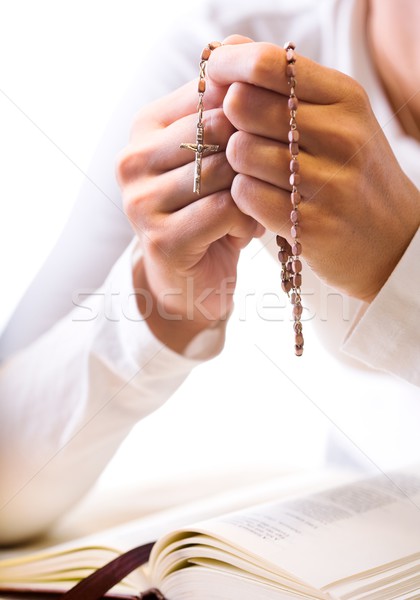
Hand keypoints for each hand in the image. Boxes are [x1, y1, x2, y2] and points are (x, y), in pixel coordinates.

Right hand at [116, 77, 262, 351]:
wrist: (191, 279)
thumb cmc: (210, 211)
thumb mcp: (217, 156)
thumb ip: (225, 108)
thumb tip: (241, 48)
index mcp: (145, 127)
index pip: (208, 93)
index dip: (250, 109)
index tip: (273, 133)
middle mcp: (133, 159)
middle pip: (215, 128)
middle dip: (253, 150)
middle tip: (270, 174)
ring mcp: (140, 202)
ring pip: (220, 169)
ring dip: (253, 187)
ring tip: (258, 203)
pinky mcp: (159, 239)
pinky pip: (223, 210)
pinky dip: (248, 218)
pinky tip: (249, 228)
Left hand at [208, 42, 419, 301]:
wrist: (391, 239)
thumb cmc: (350, 171)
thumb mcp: (334, 116)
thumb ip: (284, 83)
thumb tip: (226, 48)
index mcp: (344, 98)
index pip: (267, 64)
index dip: (228, 67)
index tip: (214, 77)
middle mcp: (340, 135)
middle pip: (244, 105)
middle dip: (228, 119)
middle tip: (237, 134)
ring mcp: (328, 183)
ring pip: (241, 152)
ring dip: (235, 163)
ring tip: (254, 171)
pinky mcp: (311, 225)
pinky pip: (246, 195)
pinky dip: (242, 195)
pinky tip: (259, 198)